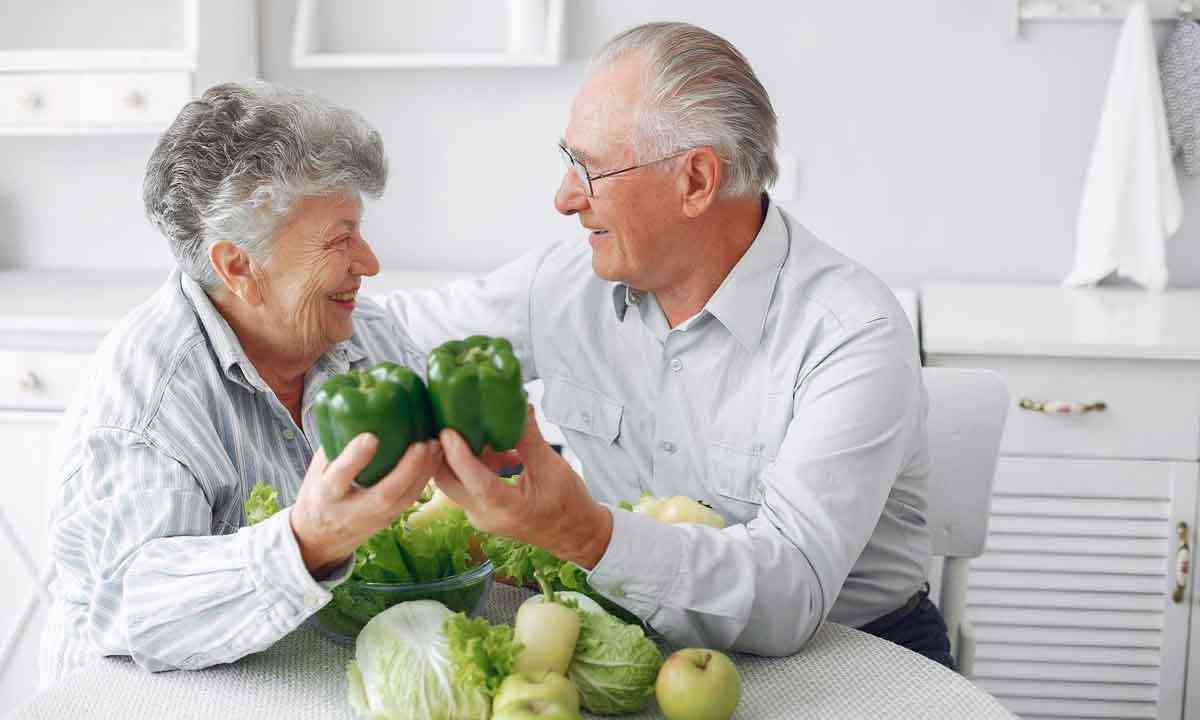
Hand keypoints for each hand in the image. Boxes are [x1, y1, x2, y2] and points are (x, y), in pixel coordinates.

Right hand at [290, 434, 442, 575]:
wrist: (321, 537)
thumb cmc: (319, 493)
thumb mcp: (316, 472)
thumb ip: (333, 447)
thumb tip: (352, 411)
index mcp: (327, 494)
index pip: (340, 476)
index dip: (355, 458)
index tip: (370, 437)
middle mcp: (353, 509)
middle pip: (384, 494)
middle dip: (406, 469)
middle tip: (421, 444)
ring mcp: (375, 517)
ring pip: (405, 499)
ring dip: (424, 472)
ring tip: (435, 444)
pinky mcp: (391, 518)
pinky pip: (412, 499)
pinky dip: (426, 477)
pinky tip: (437, 456)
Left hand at [435, 406, 612, 568]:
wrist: (573, 534)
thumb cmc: (567, 504)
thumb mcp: (552, 467)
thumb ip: (530, 438)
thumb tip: (518, 405)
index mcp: (508, 508)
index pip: (476, 482)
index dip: (459, 455)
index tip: (448, 431)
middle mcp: (486, 516)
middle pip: (450, 482)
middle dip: (445, 452)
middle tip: (450, 422)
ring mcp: (479, 515)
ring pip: (455, 481)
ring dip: (465, 455)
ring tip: (488, 434)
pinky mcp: (479, 510)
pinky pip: (466, 483)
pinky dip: (477, 464)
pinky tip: (501, 452)